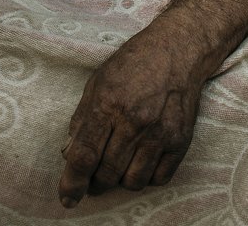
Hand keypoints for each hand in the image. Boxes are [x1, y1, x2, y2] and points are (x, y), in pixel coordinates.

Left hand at [58, 23, 203, 207]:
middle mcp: (134, 121)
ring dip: (121, 180)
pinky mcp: (180, 140)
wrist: (177, 49)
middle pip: (107, 174)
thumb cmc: (133, 63)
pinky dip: (146, 176)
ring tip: (119, 165)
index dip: (72, 182)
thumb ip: (82, 119)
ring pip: (133, 182)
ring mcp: (160, 133)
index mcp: (108, 103)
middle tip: (94, 175)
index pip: (85, 155)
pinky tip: (141, 160)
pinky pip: (159, 179)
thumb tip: (68, 154)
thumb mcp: (98, 82)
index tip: (67, 198)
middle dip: (96, 182)